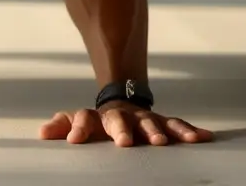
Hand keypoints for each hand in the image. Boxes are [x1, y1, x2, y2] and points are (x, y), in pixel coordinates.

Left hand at [38, 101, 213, 146]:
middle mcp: (122, 116)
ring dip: (159, 132)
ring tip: (164, 142)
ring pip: (152, 123)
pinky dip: (190, 131)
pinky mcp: (163, 123)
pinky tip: (203, 138)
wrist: (122, 102)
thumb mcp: (78, 123)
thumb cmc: (98, 122)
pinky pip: (178, 126)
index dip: (79, 127)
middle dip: (123, 131)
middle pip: (120, 121)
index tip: (74, 139)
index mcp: (98, 118)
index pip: (85, 119)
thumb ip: (61, 126)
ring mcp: (144, 118)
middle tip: (125, 143)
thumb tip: (41, 133)